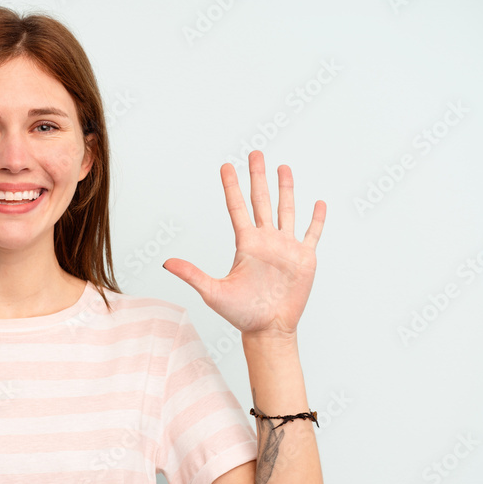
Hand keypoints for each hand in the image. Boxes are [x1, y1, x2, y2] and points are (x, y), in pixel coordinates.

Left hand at [162, 150, 325, 337]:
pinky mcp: (304, 258)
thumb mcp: (212, 292)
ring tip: (283, 167)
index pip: (237, 208)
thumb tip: (165, 262)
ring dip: (286, 189)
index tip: (226, 166)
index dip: (232, 186)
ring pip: (286, 210)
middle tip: (256, 153)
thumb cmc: (240, 314)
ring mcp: (286, 248)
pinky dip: (316, 219)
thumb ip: (191, 274)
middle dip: (259, 177)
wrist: (267, 330)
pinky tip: (317, 203)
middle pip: (262, 201)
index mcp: (245, 244)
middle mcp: (266, 241)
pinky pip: (311, 234)